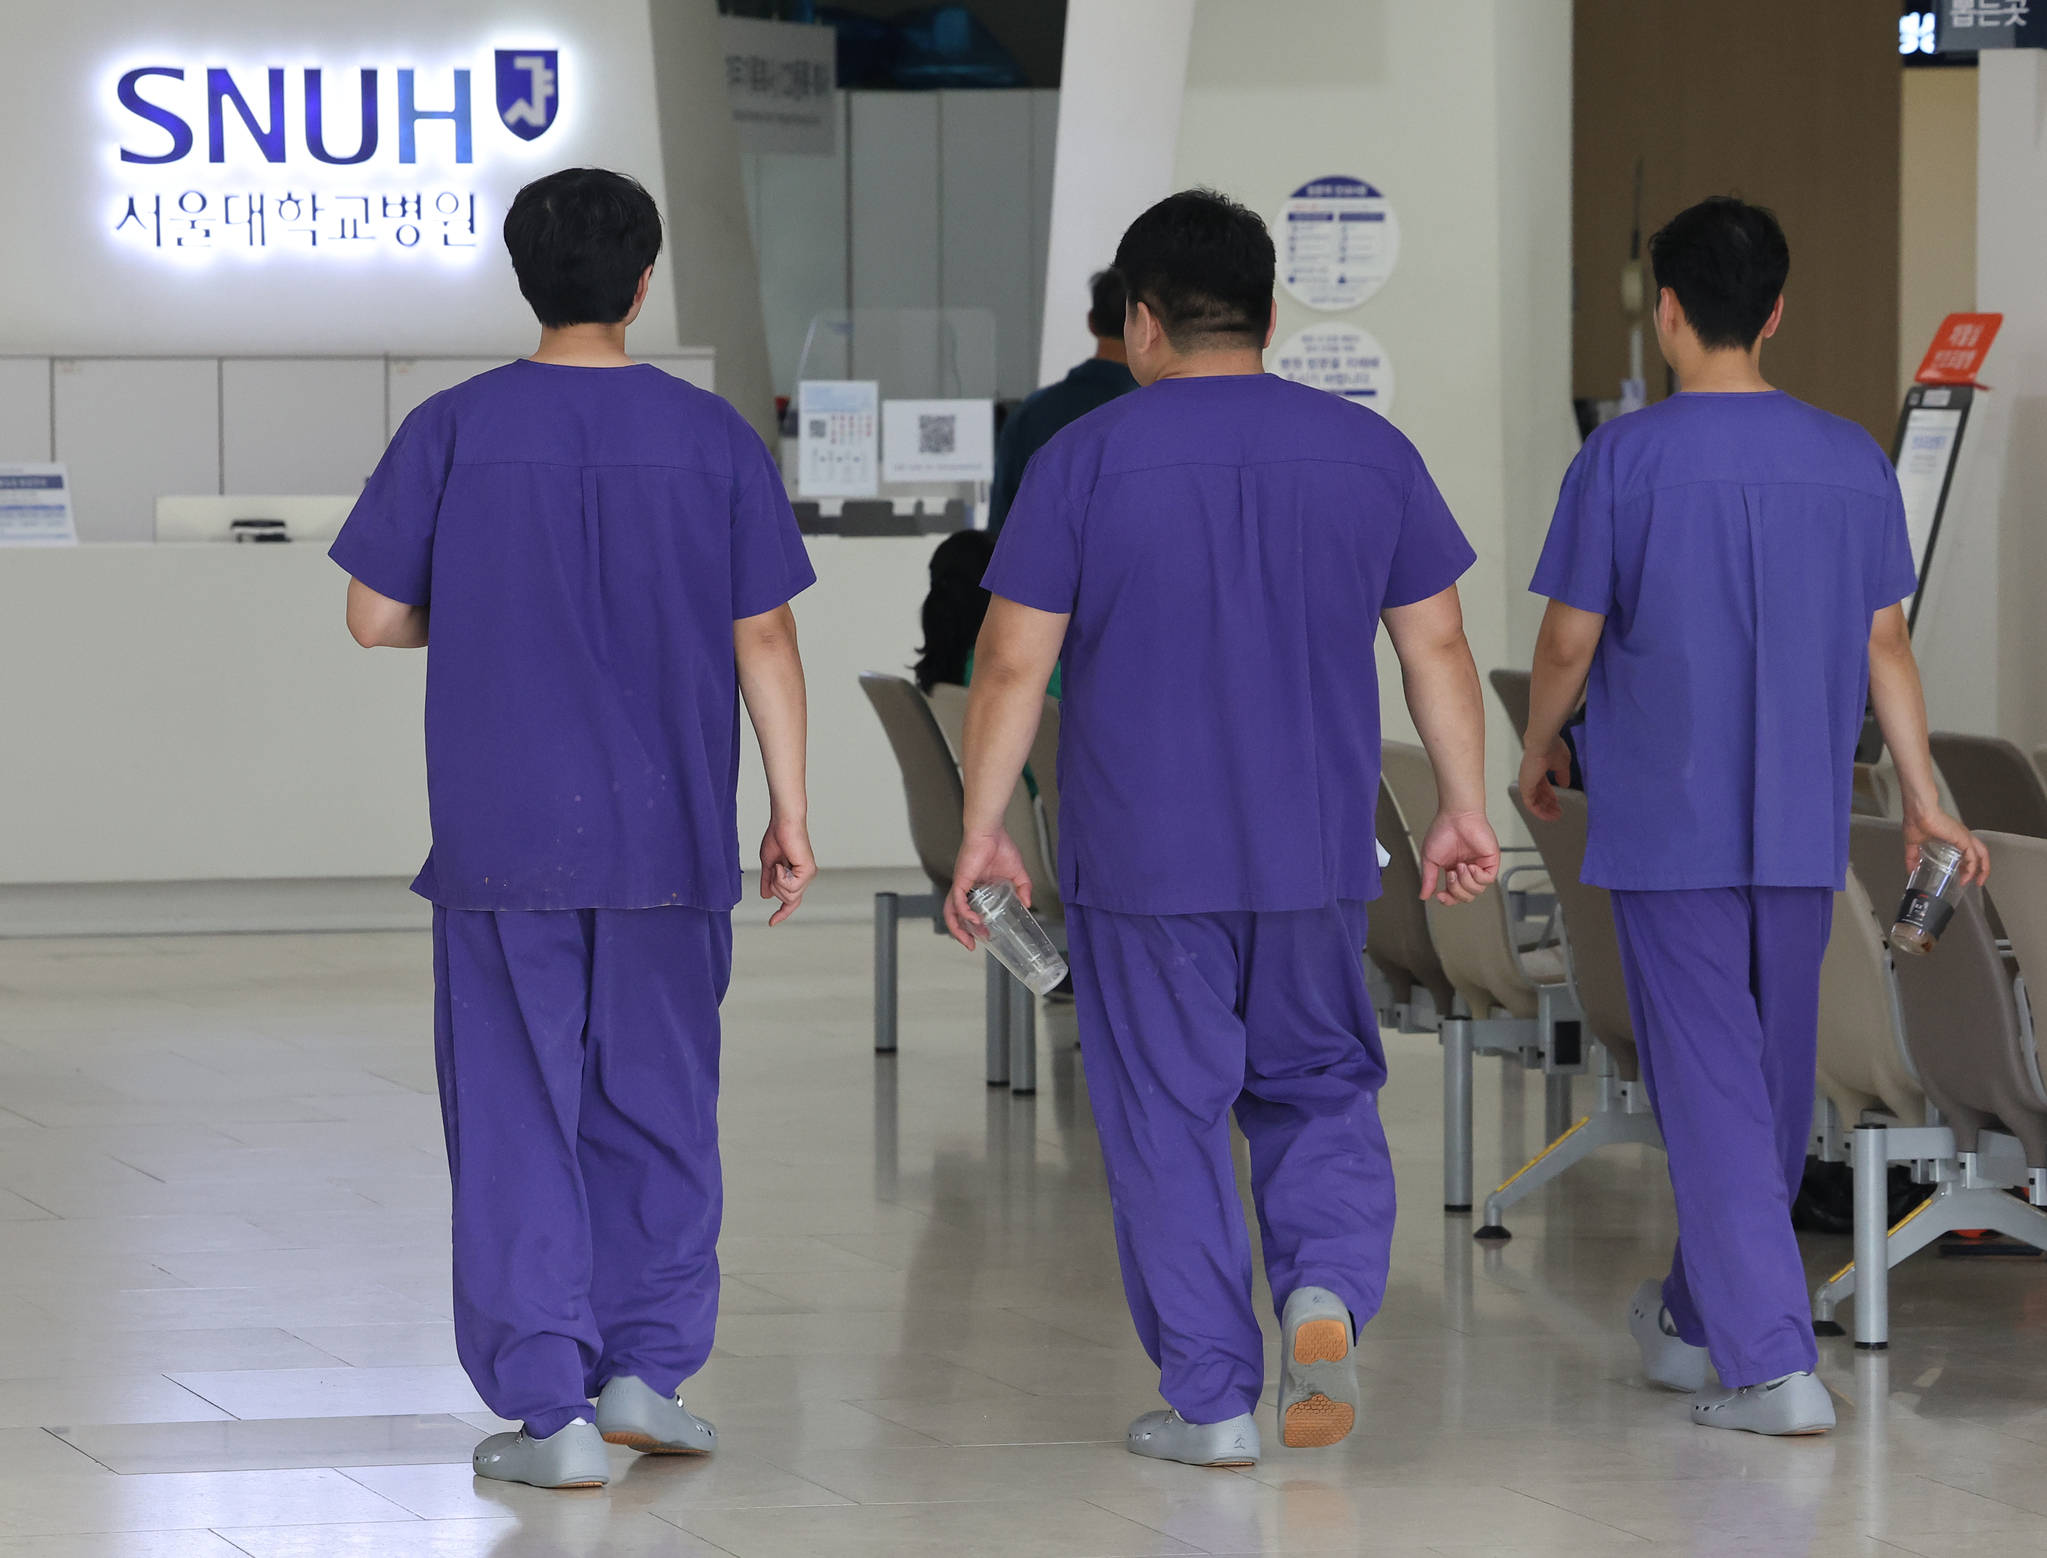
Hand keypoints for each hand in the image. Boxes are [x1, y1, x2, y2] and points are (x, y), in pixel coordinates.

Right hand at [758, 813, 815, 925]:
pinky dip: (781, 877)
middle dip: (774, 887)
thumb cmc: (777, 837)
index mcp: (797, 876)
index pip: (792, 901)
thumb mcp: (768, 864)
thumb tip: (765, 895)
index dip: (782, 913)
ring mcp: (808, 875)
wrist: (782, 823)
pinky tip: (783, 864)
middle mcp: (805, 877)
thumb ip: (768, 881)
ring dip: (777, 881)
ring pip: (789, 896)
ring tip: (779, 864)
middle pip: (787, 900)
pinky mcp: (808, 871)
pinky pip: (791, 887)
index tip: (772, 922)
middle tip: (774, 868)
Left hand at [944, 827, 1030, 949]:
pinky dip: (964, 913)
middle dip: (961, 933)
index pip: (968, 910)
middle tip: (973, 945)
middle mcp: (966, 888)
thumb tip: (1027, 904)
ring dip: (957, 928)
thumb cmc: (1000, 846)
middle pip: (955, 915)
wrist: (991, 832)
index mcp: (976, 887)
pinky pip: (958, 901)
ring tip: (969, 940)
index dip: (972, 925)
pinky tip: (974, 920)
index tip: (983, 936)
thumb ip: (1023, 888)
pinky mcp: (961, 880)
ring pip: (951, 911)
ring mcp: (961, 884)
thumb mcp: (1017, 873)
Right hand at [1419, 808, 1500, 904]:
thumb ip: (1428, 879)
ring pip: (1477, 890)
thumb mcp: (1430, 859)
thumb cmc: (1443, 831)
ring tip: (1460, 867)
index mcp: (1453, 870)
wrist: (1456, 816)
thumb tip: (1424, 895)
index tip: (1440, 895)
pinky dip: (1477, 877)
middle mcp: (1467, 870)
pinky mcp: (1491, 861)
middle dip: (1456, 890)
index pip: (1454, 894)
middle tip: (1451, 875)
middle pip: (1466, 896)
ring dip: (1466, 882)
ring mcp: (1480, 866)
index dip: (1448, 899)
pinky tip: (1470, 866)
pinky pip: (1487, 880)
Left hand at [1517, 736, 1573, 822]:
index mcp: (1538, 770)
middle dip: (1548, 805)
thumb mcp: (1562, 764)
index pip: (1542, 786)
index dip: (1550, 795)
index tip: (1557, 802)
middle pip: (1538, 795)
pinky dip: (1538, 811)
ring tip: (1555, 817)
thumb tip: (1565, 785)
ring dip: (1545, 810)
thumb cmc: (1552, 749)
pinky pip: (1530, 803)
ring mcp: (1527, 782)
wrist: (1543, 742)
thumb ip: (1562, 776)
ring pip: (1534, 801)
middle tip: (1558, 813)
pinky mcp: (1525, 787)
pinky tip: (1547, 816)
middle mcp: (1531, 777)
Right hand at [1903, 805, 1988, 886]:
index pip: (1967, 851)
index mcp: (1953, 836)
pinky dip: (1972, 868)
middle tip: (1977, 881)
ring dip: (1983, 869)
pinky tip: (1967, 876)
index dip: (1966, 864)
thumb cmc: (1917, 820)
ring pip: (1982, 855)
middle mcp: (1962, 836)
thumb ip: (1912, 857)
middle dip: (1982, 869)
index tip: (1961, 874)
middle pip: (1981, 854)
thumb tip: (1911, 870)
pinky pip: (1974, 857)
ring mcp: (1965, 838)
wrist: (1919, 812)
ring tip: (1978, 881)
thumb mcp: (1913, 844)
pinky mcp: (1964, 840)